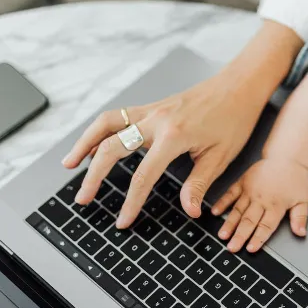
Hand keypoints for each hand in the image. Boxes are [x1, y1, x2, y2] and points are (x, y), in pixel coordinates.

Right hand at [62, 71, 263, 227]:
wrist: (239, 86)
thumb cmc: (234, 119)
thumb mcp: (220, 156)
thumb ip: (199, 184)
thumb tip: (190, 211)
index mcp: (173, 136)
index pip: (143, 175)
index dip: (131, 202)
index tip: (122, 221)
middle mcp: (156, 120)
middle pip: (111, 148)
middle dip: (93, 176)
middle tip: (83, 199)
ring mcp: (151, 110)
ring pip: (106, 124)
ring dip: (84, 144)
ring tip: (69, 164)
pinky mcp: (152, 107)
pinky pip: (118, 116)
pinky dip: (100, 130)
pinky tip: (95, 144)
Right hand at [211, 158, 307, 252]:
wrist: (287, 157)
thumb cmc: (296, 178)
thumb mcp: (303, 199)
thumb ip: (300, 218)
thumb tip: (301, 233)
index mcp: (276, 205)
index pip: (266, 226)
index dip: (258, 238)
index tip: (250, 249)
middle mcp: (261, 199)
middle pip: (249, 221)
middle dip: (240, 236)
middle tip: (232, 248)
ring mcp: (250, 190)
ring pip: (238, 210)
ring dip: (229, 224)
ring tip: (222, 235)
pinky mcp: (243, 182)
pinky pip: (230, 193)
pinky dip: (222, 202)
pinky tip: (215, 212)